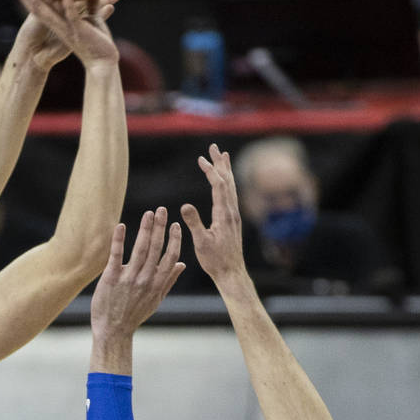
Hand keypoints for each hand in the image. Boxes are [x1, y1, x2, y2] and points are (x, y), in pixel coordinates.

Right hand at [14, 0, 122, 69]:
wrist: (102, 64)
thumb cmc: (97, 44)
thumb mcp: (92, 21)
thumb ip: (92, 6)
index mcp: (61, 24)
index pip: (42, 8)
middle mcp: (60, 26)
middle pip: (38, 9)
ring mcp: (68, 28)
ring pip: (49, 13)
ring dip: (38, 0)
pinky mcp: (78, 31)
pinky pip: (72, 16)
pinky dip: (69, 5)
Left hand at [90, 208, 184, 370]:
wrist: (113, 331)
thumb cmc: (134, 315)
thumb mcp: (156, 300)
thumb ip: (168, 281)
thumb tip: (181, 264)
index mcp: (157, 284)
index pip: (170, 257)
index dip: (174, 239)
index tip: (175, 224)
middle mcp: (145, 280)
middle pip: (156, 249)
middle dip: (160, 227)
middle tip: (162, 209)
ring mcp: (129, 279)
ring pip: (140, 250)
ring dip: (145, 230)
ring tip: (149, 213)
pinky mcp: (111, 278)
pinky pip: (116, 256)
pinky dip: (119, 240)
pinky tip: (121, 226)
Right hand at [181, 143, 247, 286]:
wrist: (232, 273)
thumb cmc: (215, 260)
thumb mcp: (201, 242)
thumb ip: (194, 223)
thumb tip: (185, 205)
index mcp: (224, 214)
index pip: (218, 185)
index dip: (210, 171)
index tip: (201, 159)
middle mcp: (231, 212)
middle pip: (228, 181)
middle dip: (220, 163)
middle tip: (214, 147)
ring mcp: (234, 215)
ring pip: (231, 187)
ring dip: (226, 170)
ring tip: (223, 156)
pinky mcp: (233, 220)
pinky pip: (231, 195)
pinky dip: (227, 183)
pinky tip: (225, 182)